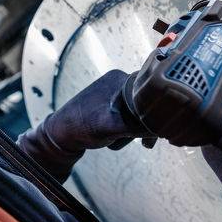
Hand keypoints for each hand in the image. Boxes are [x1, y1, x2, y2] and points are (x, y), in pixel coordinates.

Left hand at [17, 69, 153, 181]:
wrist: (59, 137)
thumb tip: (162, 127)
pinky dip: (124, 132)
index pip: (150, 91)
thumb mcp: (112, 126)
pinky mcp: (109, 106)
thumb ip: (138, 126)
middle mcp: (117, 82)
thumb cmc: (81, 127)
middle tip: (142, 143)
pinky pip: (127, 119)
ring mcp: (113, 94)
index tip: (160, 127)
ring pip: (137, 114)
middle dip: (143, 125)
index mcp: (119, 79)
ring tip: (115, 139)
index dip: (156, 110)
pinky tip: (113, 140)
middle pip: (146, 104)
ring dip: (131, 131)